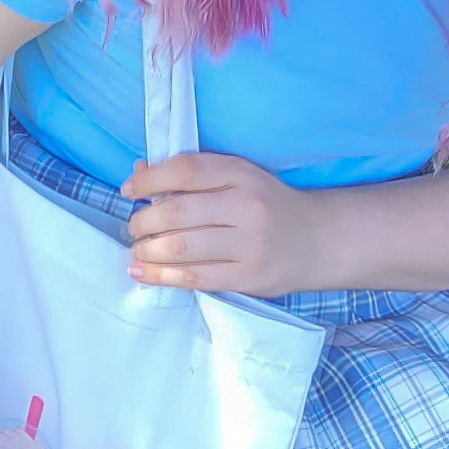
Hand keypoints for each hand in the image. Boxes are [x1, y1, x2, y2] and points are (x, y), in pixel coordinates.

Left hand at [122, 152, 321, 298]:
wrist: (318, 239)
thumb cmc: (267, 204)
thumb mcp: (237, 177)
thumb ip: (191, 175)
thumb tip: (139, 174)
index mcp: (242, 173)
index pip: (186, 170)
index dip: (150, 180)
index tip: (130, 190)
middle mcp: (246, 206)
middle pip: (177, 213)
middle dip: (143, 222)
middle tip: (134, 228)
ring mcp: (249, 244)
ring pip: (181, 249)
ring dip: (147, 251)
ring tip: (137, 250)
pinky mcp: (248, 277)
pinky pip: (194, 278)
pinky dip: (161, 276)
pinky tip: (141, 272)